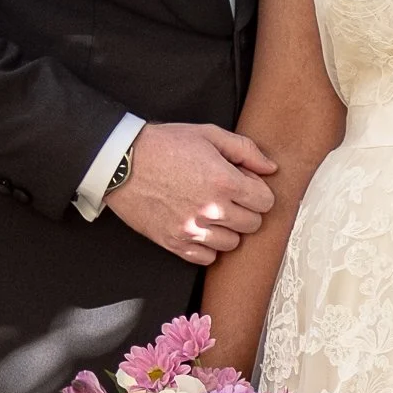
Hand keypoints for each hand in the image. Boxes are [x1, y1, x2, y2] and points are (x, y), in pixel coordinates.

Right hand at [104, 123, 276, 266]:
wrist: (122, 162)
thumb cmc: (165, 144)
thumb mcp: (209, 134)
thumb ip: (245, 150)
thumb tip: (271, 168)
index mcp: (225, 182)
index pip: (266, 202)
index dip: (257, 191)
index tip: (244, 184)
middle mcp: (212, 210)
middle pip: (252, 224)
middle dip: (246, 210)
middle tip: (228, 197)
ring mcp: (192, 230)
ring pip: (231, 243)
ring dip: (227, 229)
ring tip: (212, 212)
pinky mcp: (174, 242)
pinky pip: (206, 257)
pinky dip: (207, 246)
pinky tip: (199, 227)